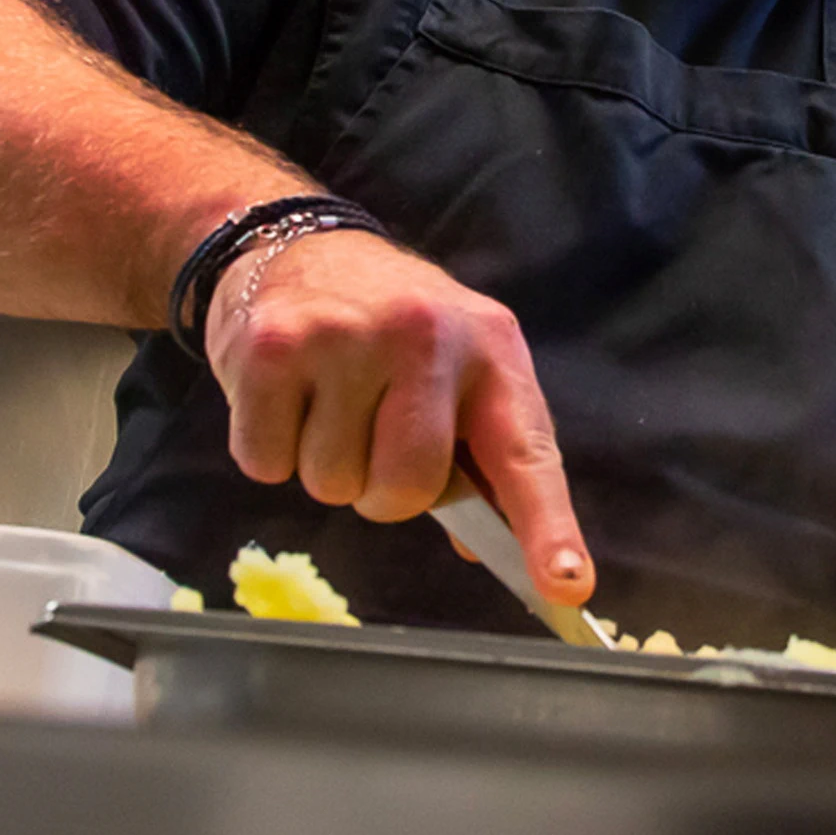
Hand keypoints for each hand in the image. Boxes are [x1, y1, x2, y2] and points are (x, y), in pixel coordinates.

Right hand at [203, 229, 593, 606]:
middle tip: (372, 438)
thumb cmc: (390, 326)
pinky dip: (268, 450)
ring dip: (324, 465)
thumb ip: (477, 456)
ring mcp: (345, 337)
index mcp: (491, 347)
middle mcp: (426, 335)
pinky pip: (267, 463)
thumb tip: (490, 546)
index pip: (527, 452)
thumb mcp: (456, 368)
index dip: (548, 527)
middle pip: (407, 489)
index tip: (568, 587)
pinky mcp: (272, 348)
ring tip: (328, 402)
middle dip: (383, 491)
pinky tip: (286, 396)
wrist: (303, 247)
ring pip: (333, 484)